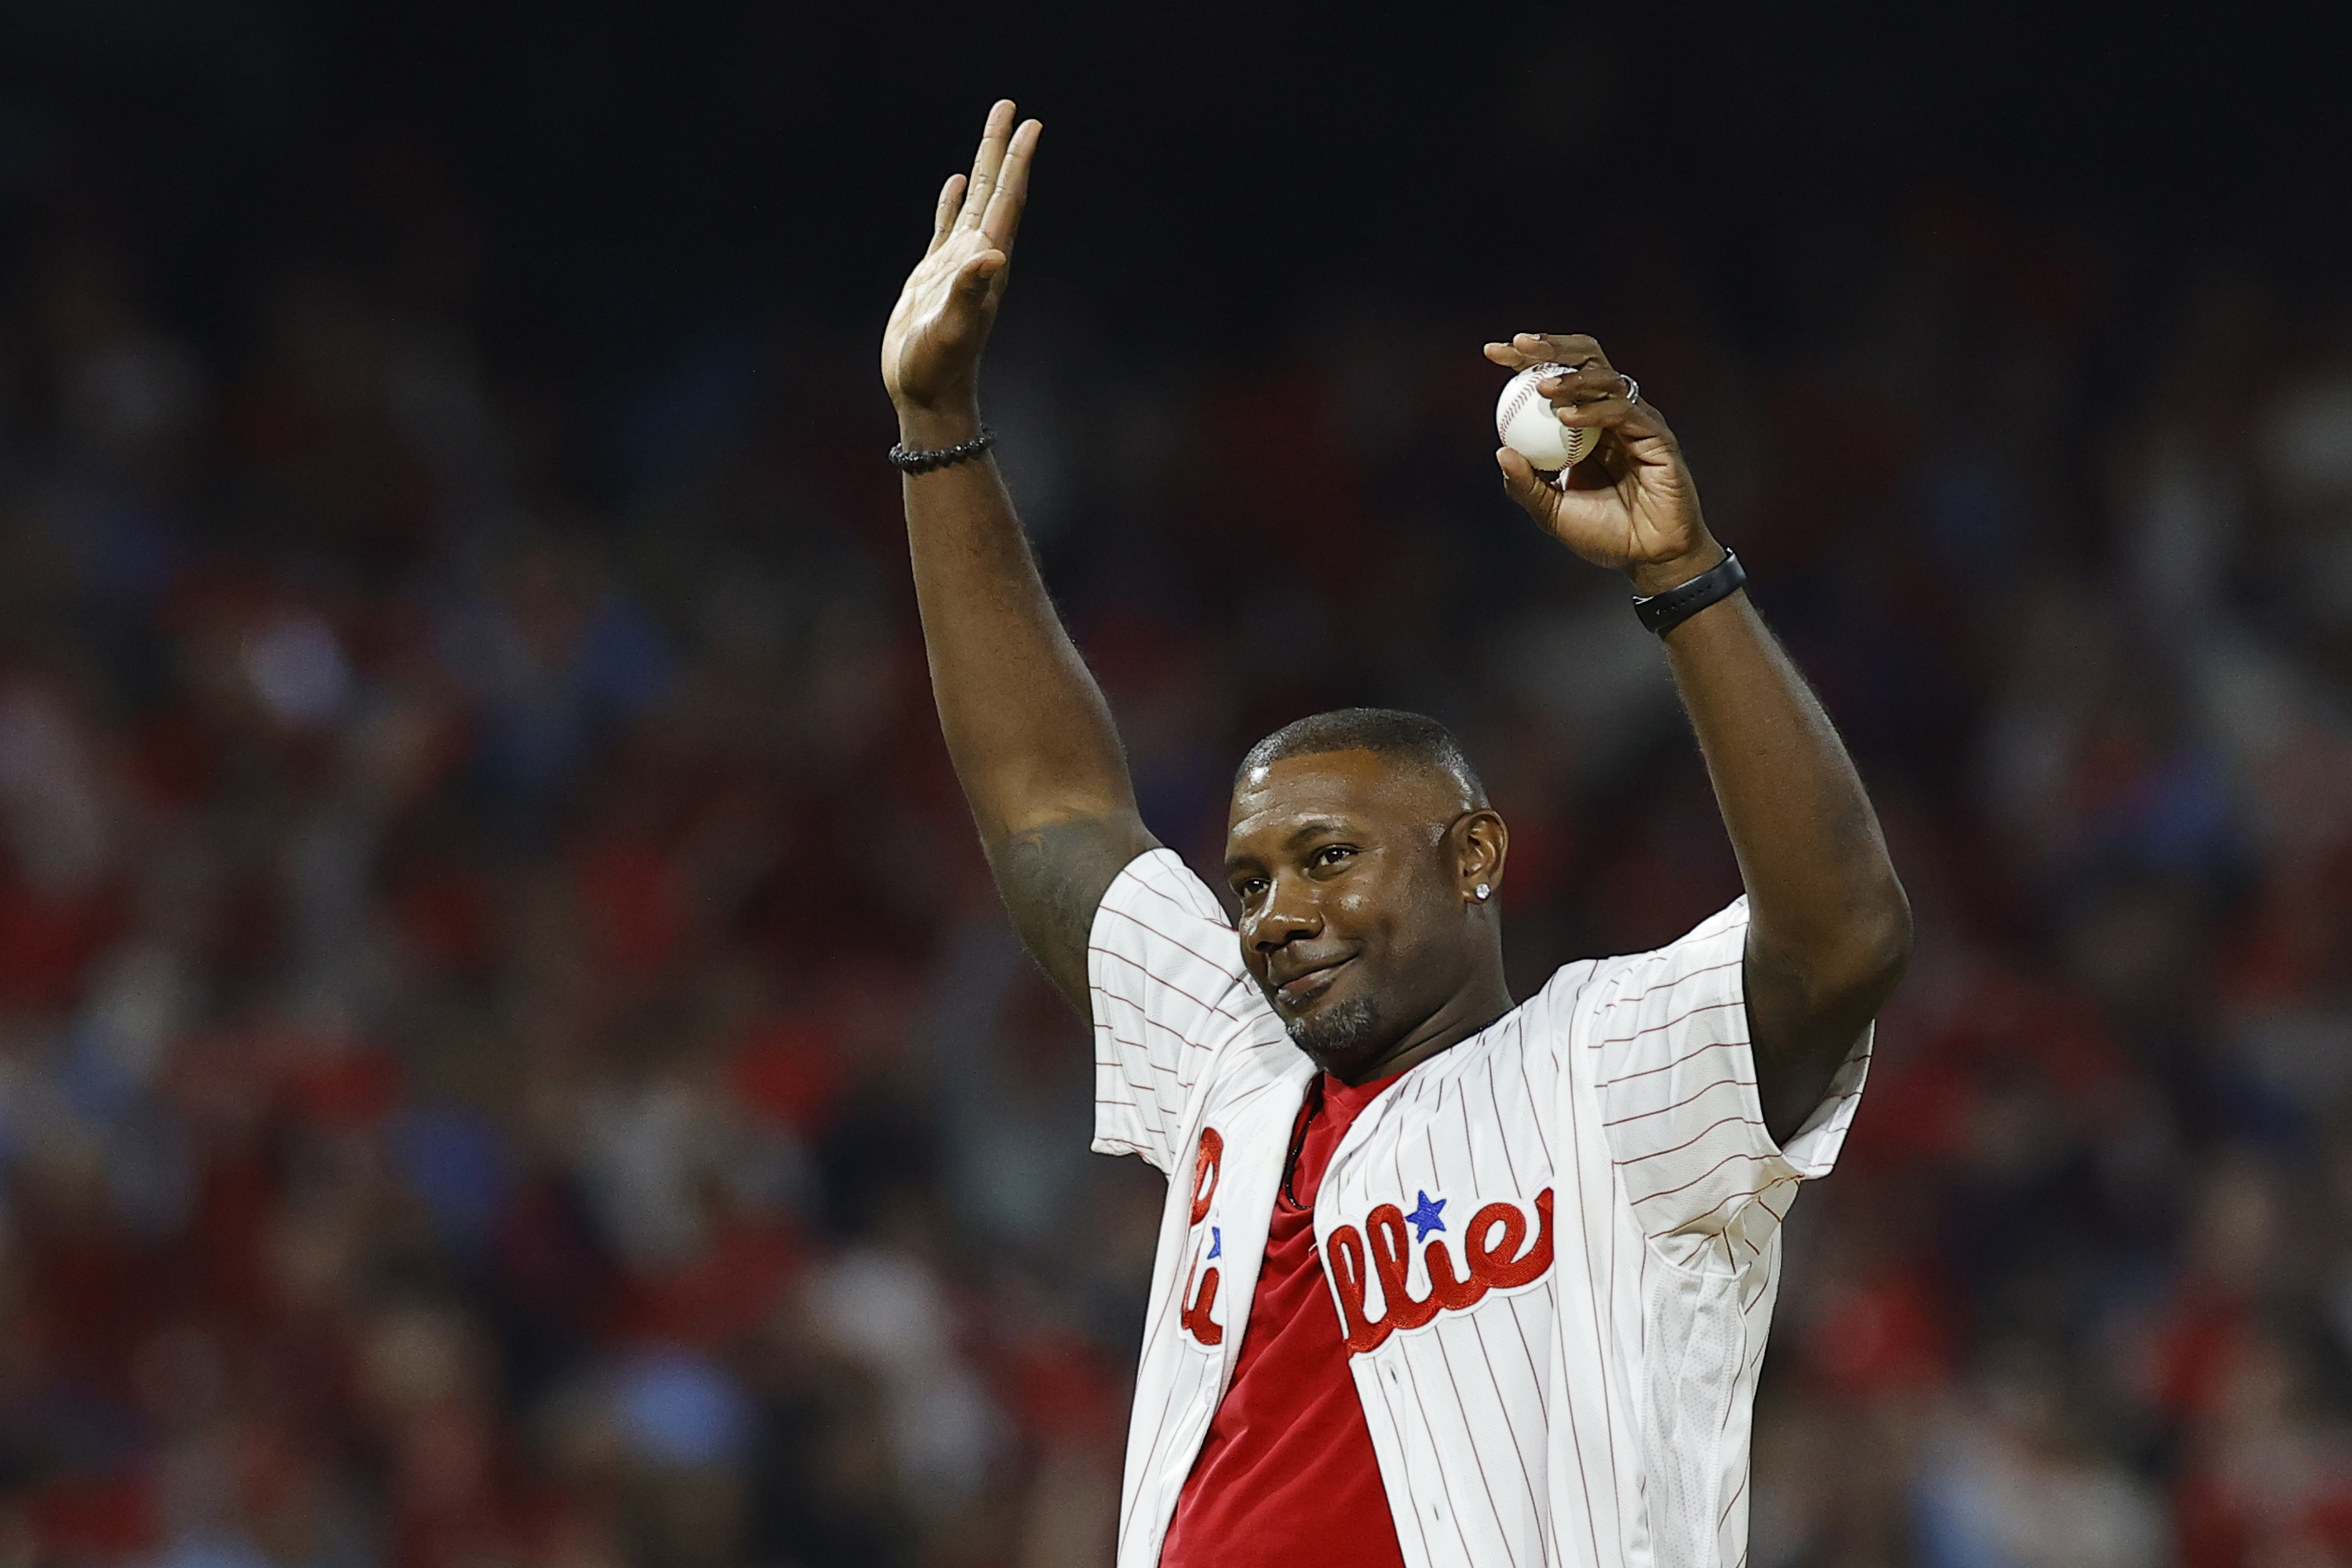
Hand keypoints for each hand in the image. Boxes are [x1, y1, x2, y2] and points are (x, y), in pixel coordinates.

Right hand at [882, 101, 1041, 428]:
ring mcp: (958, 265)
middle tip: (1011, 107)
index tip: (1032, 124)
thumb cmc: (938, 368)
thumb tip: (991, 255)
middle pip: (996, 191)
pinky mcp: (934, 276)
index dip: (1018, 162)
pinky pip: (946, 226)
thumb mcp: (953, 329)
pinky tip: (955, 183)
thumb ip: (970, 292)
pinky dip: (953, 202)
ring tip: (992, 132)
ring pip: (974, 203)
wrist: (926, 396)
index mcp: (988, 263)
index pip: (1008, 201)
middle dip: (1002, 149)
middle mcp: (979, 258)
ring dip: (983, 167)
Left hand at [1484, 333, 1720, 593]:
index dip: (1525, 359)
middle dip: (1551, 345)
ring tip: (1542, 388)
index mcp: (1584, 422)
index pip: (1555, 375)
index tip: (1492, 353)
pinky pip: (1623, 411)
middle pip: (1585, 359)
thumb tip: (1500, 451)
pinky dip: (1593, 410)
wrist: (1648, 558)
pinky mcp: (1657, 435)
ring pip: (1606, 378)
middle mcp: (1610, 413)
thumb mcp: (1551, 513)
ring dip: (1571, 378)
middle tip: (1518, 345)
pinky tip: (1565, 417)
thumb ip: (1525, 485)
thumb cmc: (1603, 534)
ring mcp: (1635, 421)